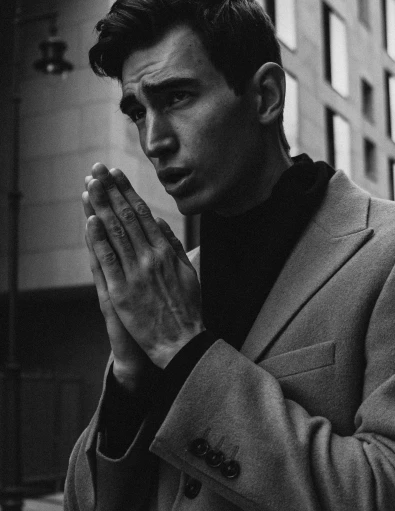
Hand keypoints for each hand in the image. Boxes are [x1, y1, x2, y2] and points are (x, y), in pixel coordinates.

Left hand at [85, 163, 203, 368]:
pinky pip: (108, 261)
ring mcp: (135, 274)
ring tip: (90, 185)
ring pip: (115, 233)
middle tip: (97, 169)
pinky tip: (90, 220)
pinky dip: (98, 240)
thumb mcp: (188, 272)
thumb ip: (174, 246)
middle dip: (110, 191)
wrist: (181, 341)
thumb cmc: (187, 308)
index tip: (116, 174)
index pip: (144, 213)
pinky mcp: (121, 292)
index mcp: (166, 251)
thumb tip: (161, 223)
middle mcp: (150, 257)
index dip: (127, 192)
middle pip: (127, 216)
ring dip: (100, 206)